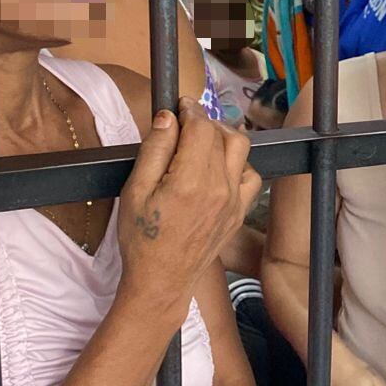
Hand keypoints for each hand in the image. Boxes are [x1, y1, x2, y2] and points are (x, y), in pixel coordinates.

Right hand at [119, 97, 262, 309]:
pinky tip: (219, 167)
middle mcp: (219, 188)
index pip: (201, 127)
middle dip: (203, 122)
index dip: (189, 110)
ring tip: (201, 141)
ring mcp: (234, 201)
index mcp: (191, 181)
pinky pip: (251, 175)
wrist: (162, 279)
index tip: (179, 106)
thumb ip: (154, 150)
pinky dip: (238, 163)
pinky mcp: (240, 212)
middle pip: (222, 135)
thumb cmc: (142, 239)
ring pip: (241, 150)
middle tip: (184, 123)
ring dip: (223, 137)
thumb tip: (167, 117)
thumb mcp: (135, 190)